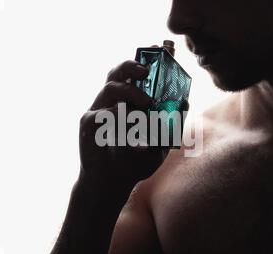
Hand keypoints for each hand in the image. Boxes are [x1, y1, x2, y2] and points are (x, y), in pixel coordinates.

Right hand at [78, 60, 168, 199]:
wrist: (111, 184)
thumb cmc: (134, 163)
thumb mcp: (159, 144)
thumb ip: (171, 125)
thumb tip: (185, 103)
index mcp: (125, 103)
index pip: (132, 75)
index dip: (144, 61)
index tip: (159, 49)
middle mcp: (110, 103)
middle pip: (116, 74)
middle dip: (132, 66)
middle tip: (147, 70)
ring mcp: (97, 112)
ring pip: (110, 90)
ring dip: (131, 93)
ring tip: (147, 104)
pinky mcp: (88, 126)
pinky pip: (101, 114)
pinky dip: (118, 118)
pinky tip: (129, 128)